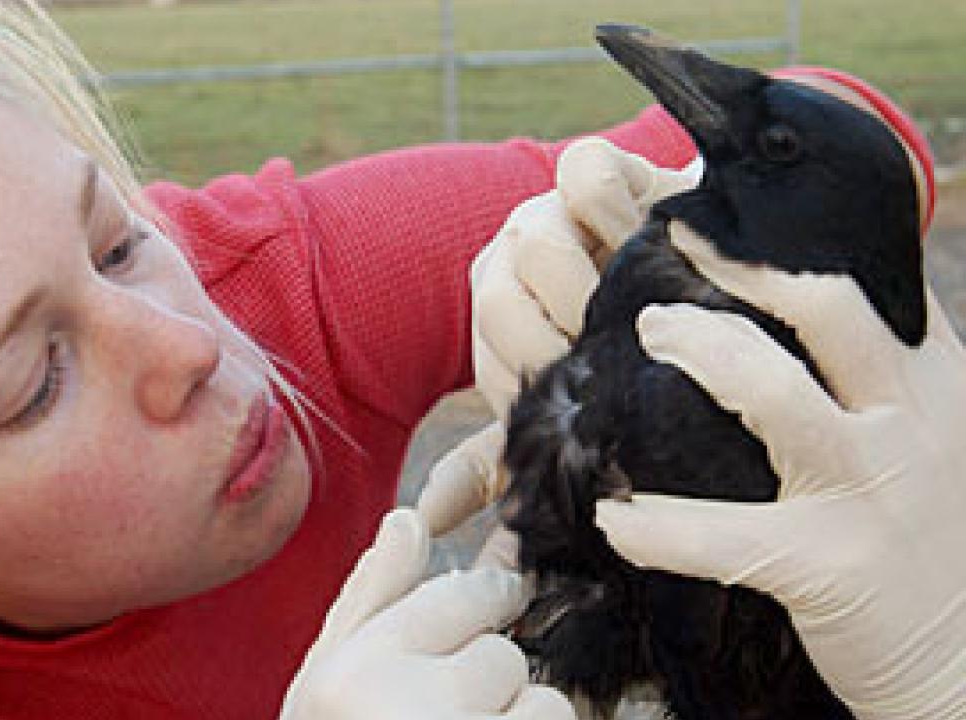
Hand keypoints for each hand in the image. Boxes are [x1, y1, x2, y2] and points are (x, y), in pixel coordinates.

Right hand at [280, 509, 575, 719]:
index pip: (454, 598)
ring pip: (546, 706)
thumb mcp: (325, 694)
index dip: (482, 604)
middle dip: (492, 686)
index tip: (494, 606)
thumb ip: (368, 605)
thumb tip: (407, 519)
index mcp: (348, 678)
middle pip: (503, 654)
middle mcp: (407, 712)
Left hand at [423, 138, 699, 537]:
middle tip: (620, 345)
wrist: (735, 288)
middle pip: (497, 297)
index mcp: (499, 322)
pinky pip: (581, 175)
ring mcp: (548, 210)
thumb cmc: (654, 363)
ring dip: (594, 277)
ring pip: (532, 239)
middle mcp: (511, 263)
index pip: (491, 355)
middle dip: (565, 334)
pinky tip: (653, 233)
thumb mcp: (575, 416)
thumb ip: (502, 464)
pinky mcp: (593, 166)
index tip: (599, 391)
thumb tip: (429, 519)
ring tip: (642, 298)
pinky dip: (616, 207)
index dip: (547, 379)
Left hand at [594, 231, 965, 719]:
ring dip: (700, 355)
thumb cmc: (926, 538)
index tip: (725, 216)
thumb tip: (799, 300)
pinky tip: (613, 518)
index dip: (793, 243)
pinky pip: (721, 534)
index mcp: (940, 384)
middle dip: (741, 272)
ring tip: (648, 336)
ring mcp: (874, 490)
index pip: (874, 284)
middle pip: (826, 311)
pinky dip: (658, 525)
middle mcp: (916, 423)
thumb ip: (882, 377)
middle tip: (673, 253)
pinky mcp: (828, 564)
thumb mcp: (933, 438)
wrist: (965, 666)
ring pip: (775, 395)